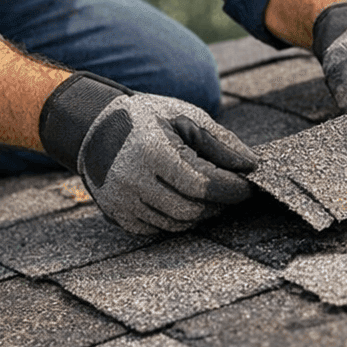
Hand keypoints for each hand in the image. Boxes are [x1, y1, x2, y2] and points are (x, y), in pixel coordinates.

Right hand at [39, 73, 257, 234]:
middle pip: (191, 210)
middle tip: (231, 192)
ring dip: (199, 214)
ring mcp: (122, 201)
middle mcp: (134, 181)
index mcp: (154, 152)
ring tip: (208, 196)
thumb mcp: (185, 117)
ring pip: (175, 224)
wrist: (94, 125)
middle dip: (218, 204)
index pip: (203, 184)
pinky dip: (176, 220)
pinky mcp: (117, 215)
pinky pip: (156, 229)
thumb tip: (252, 166)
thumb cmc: (147, 118)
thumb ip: (221, 142)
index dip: (231, 190)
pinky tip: (182, 201)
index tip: (249, 186)